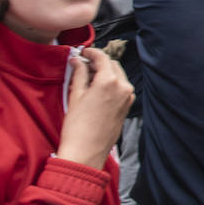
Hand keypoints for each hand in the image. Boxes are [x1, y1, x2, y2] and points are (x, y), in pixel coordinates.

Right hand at [55, 49, 134, 169]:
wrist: (86, 152)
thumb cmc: (77, 127)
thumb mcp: (75, 96)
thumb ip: (79, 74)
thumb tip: (77, 61)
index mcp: (109, 81)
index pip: (102, 57)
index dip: (92, 52)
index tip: (83, 53)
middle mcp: (123, 87)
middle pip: (112, 65)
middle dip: (99, 63)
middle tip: (83, 65)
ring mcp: (128, 97)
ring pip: (118, 76)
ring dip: (105, 73)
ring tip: (88, 78)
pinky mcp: (127, 107)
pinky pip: (121, 88)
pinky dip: (111, 84)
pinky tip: (97, 90)